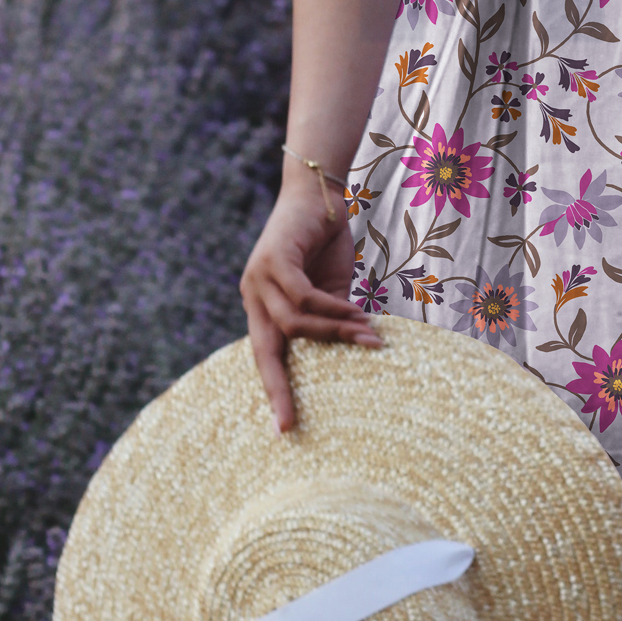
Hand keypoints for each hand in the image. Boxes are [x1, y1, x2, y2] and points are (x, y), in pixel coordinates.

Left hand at [240, 176, 382, 432]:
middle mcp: (252, 293)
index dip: (274, 389)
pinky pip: (303, 298)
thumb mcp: (329, 288)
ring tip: (369, 340)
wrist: (321, 191)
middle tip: (289, 423)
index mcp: (261, 304)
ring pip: (293, 324)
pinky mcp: (275, 259)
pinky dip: (331, 311)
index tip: (284, 429)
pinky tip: (356, 318)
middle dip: (277, 388)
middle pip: (263, 350)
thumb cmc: (325, 240)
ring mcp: (260, 276)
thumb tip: (351, 350)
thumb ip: (330, 318)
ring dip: (333, 335)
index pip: (264, 355)